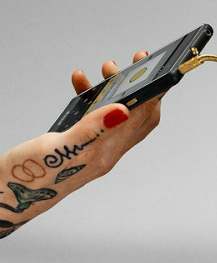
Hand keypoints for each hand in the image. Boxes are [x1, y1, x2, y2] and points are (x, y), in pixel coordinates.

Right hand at [0, 50, 158, 237]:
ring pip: (116, 114)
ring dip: (113, 90)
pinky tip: (80, 86)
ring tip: (101, 71)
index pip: (142, 119)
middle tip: (129, 64)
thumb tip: (123, 110)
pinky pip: (97, 119)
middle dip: (137, 87)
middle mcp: (106, 153)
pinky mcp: (82, 148)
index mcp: (105, 154)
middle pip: (136, 115)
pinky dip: (92, 100)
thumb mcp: (56, 147)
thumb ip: (90, 129)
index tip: (155, 68)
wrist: (6, 198)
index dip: (152, 92)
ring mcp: (96, 151)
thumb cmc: (27, 177)